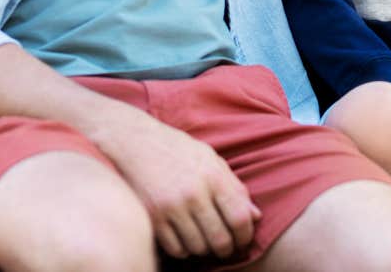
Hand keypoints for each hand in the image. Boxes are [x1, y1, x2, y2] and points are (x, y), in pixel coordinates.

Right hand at [97, 106, 259, 258]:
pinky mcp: (153, 219)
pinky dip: (184, 248)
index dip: (245, 234)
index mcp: (212, 175)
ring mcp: (172, 208)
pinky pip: (176, 249)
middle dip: (226, 248)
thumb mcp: (209, 158)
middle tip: (224, 245)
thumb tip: (256, 216)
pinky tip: (184, 236)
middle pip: (220, 239)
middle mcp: (194, 193)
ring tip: (203, 236)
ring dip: (204, 247)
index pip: (239, 217)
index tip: (243, 238)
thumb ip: (234, 186)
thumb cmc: (176, 149)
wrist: (134, 141)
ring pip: (198, 248)